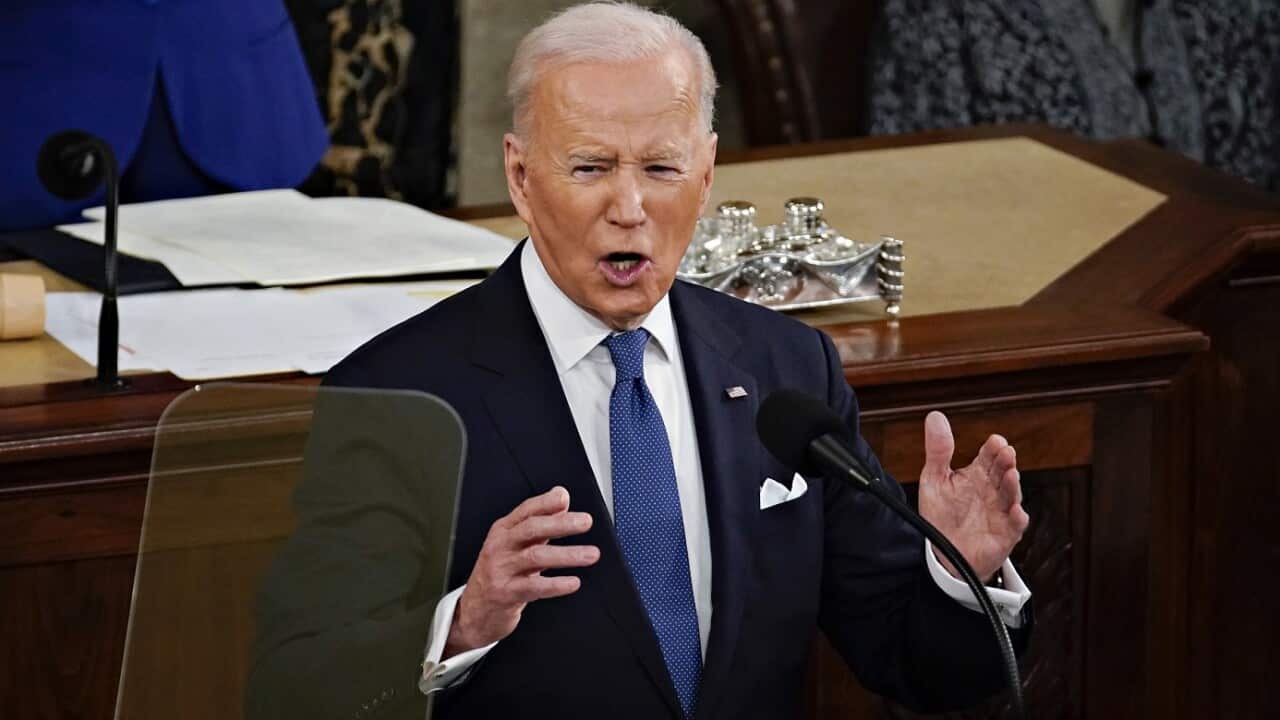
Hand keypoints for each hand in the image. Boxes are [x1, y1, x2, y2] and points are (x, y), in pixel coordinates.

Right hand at [445, 487, 598, 656]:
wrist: (475, 610)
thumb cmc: (500, 573)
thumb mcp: (516, 544)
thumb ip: (539, 521)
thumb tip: (560, 496)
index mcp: (504, 531)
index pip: (525, 511)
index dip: (545, 503)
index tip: (564, 498)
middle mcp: (500, 547)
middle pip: (531, 529)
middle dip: (560, 524)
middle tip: (585, 522)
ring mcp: (501, 570)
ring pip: (535, 556)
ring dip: (566, 555)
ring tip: (591, 554)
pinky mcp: (505, 593)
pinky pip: (533, 587)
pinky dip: (555, 585)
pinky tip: (573, 582)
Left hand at [917, 411, 1028, 581]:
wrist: (944, 553)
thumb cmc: (942, 514)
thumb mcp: (935, 479)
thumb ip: (938, 450)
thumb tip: (935, 416)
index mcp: (978, 474)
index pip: (989, 456)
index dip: (993, 448)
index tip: (996, 441)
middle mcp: (993, 490)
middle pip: (1003, 472)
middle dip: (1006, 462)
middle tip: (1006, 452)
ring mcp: (1001, 511)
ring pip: (1012, 495)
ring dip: (1012, 485)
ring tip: (1011, 474)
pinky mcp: (1005, 534)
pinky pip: (1015, 525)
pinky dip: (1017, 518)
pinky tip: (1015, 511)